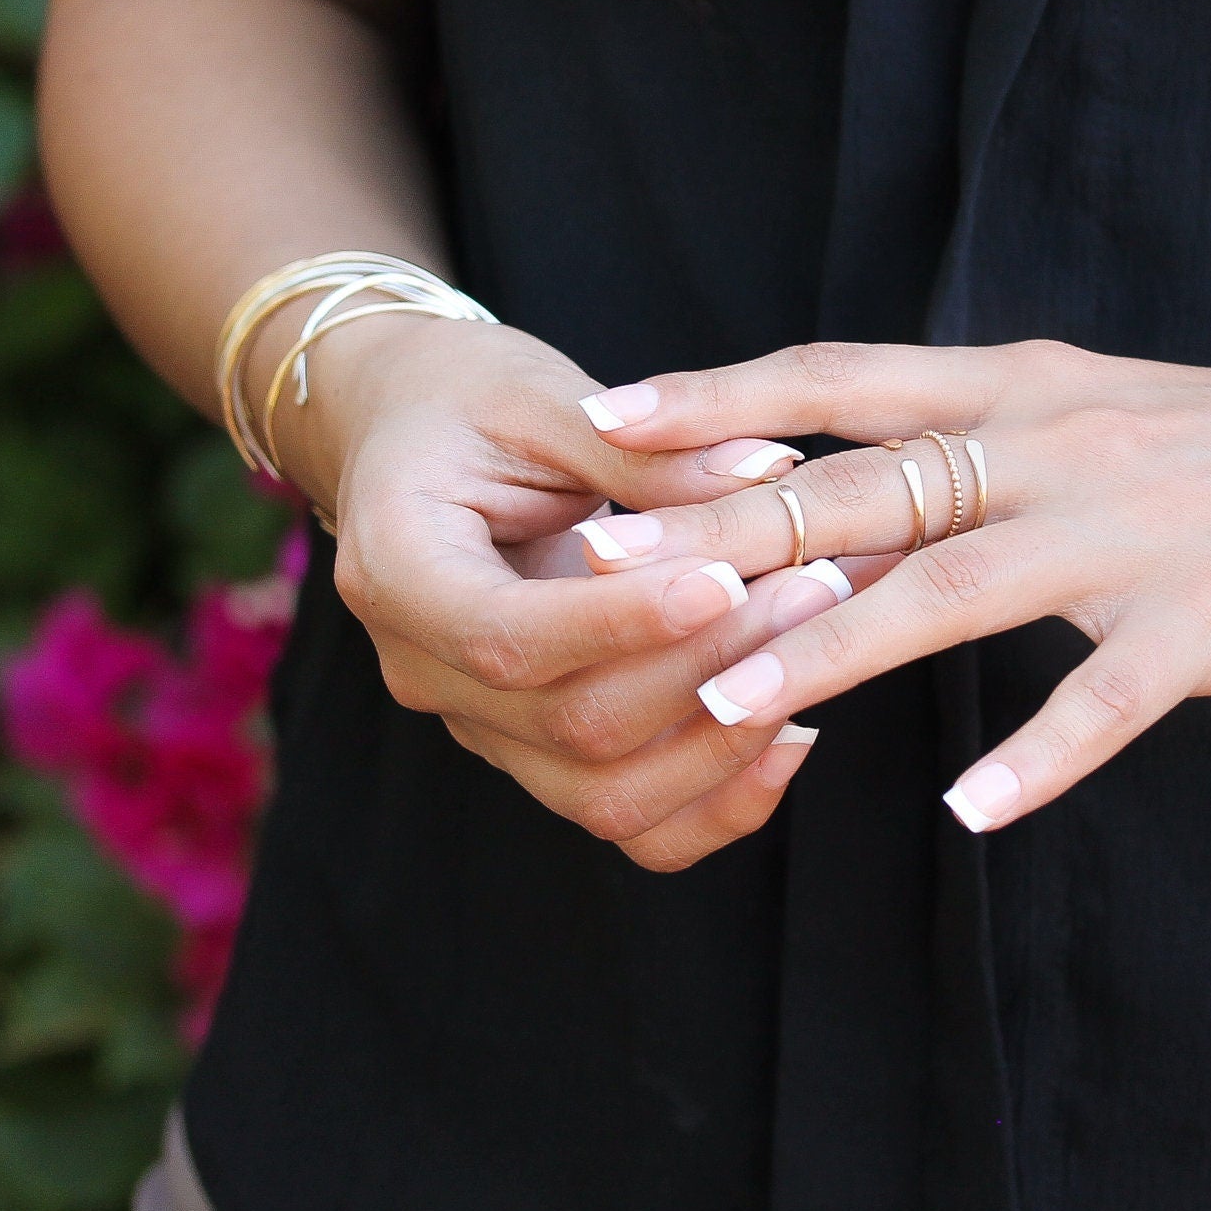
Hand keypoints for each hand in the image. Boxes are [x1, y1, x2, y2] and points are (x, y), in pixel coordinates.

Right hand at [275, 310, 871, 867]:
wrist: (412, 433)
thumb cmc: (470, 398)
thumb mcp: (543, 396)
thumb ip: (647, 449)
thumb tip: (768, 473)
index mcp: (396, 571)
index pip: (507, 637)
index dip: (621, 623)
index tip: (724, 579)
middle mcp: (425, 670)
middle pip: (570, 724)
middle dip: (706, 667)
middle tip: (812, 588)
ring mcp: (481, 724)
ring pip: (605, 797)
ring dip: (726, 742)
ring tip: (813, 653)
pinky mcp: (534, 747)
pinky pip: (626, 814)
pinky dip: (714, 800)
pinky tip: (791, 736)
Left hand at [571, 328, 1210, 831]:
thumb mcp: (1092, 416)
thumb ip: (971, 457)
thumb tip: (838, 509)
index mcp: (1021, 391)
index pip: (842, 383)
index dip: (720, 400)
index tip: (606, 422)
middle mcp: (1056, 446)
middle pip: (864, 486)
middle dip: (726, 531)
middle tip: (600, 569)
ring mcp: (1131, 532)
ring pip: (954, 587)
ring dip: (833, 646)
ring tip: (727, 710)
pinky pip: (1110, 696)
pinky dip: (1041, 755)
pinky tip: (976, 813)